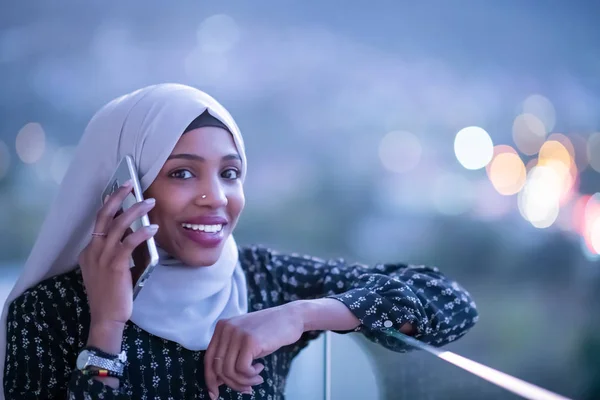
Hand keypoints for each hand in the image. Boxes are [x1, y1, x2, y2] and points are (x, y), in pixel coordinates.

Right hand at [78, 180, 157, 327]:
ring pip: (118, 225)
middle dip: (118, 197)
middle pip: (104, 215)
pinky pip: (129, 243)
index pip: (99, 221)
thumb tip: (133, 233)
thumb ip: (116, 251)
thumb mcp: (108, 269)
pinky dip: (142, 233)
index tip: (120, 191)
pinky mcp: (115, 266)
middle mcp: (93, 250)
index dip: (110, 204)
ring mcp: (103, 257)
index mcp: (89, 250)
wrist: (106, 317)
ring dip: (135, 211)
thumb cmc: (111, 294)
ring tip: (149, 202)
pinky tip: (153, 228)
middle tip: (130, 183)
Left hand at [204, 303, 304, 397]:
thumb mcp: (245, 342)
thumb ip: (230, 356)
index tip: (214, 395)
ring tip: (257, 379)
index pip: (208, 359)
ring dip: (244, 381)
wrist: (291, 317)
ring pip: (230, 371)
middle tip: (247, 389)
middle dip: (232, 384)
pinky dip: (251, 375)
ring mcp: (237, 333)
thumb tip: (218, 381)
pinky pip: (242, 369)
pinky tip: (261, 368)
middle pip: (218, 368)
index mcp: (222, 327)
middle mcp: (226, 328)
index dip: (210, 379)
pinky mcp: (250, 340)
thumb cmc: (269, 332)